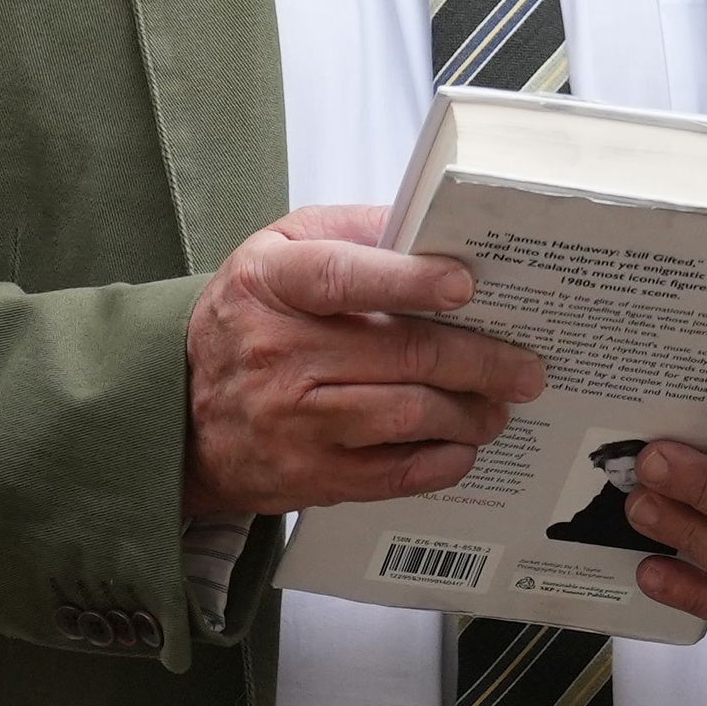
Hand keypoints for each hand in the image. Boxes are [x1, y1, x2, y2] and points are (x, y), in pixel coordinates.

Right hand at [183, 206, 546, 517]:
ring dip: (468, 413)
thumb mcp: (283, 249)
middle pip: (398, 354)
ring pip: (404, 416)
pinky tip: (462, 446)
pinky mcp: (304, 476)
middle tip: (525, 367)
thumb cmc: (253, 315)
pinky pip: (390, 474)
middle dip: (478, 360)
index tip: (464, 285)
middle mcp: (276, 352)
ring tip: (499, 405)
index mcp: (270, 283)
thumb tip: (438, 229)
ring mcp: (290, 421)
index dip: (408, 280)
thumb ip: (357, 230)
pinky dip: (440, 462)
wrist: (181, 406)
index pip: (342, 277)